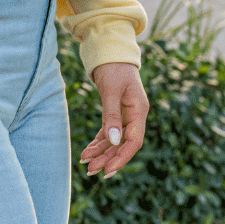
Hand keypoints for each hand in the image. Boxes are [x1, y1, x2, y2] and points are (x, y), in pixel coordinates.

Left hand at [80, 62, 148, 178]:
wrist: (111, 52)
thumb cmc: (113, 67)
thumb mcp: (111, 90)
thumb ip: (112, 116)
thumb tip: (113, 141)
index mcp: (139, 111)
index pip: (134, 142)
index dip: (122, 158)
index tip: (108, 170)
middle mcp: (134, 116)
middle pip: (123, 145)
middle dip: (107, 159)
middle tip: (90, 171)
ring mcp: (126, 116)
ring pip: (114, 141)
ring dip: (100, 153)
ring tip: (85, 163)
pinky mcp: (116, 113)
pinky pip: (108, 133)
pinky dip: (98, 143)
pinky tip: (87, 152)